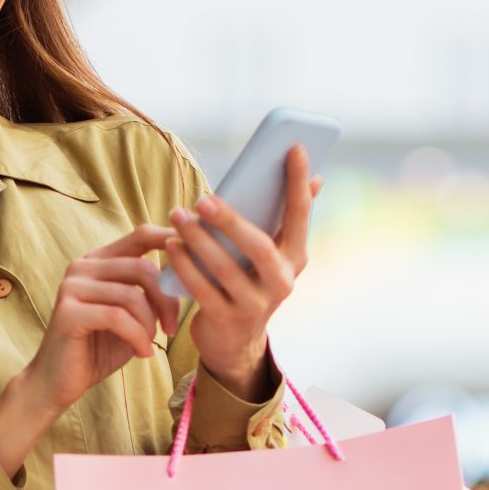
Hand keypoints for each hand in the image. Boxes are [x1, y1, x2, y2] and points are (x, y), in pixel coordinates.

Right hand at [0, 224, 179, 474]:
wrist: (58, 382)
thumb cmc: (99, 348)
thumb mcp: (132, 316)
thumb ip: (150, 293)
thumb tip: (188, 274)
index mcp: (98, 261)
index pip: (140, 235)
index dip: (171, 240)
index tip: (198, 259)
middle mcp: (82, 266)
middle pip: (142, 267)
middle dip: (166, 299)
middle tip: (172, 328)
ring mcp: (72, 287)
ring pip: (131, 295)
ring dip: (150, 324)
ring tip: (150, 343)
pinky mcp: (68, 312)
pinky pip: (118, 318)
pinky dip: (138, 337)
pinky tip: (143, 353)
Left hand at [166, 145, 321, 398]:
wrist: (235, 342)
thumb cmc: (249, 281)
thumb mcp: (271, 254)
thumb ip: (285, 218)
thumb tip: (316, 178)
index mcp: (295, 257)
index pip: (300, 214)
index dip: (299, 182)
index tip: (295, 147)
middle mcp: (282, 281)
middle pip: (259, 245)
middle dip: (230, 219)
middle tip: (203, 197)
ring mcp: (256, 304)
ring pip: (226, 268)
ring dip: (199, 239)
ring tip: (178, 215)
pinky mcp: (227, 319)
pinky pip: (203, 289)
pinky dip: (185, 266)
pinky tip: (172, 246)